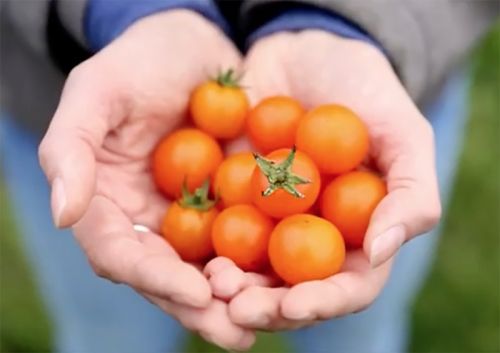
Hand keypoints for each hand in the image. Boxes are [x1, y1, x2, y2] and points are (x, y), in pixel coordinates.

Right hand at [38, 10, 253, 349]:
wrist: (193, 46)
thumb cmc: (139, 60)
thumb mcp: (97, 90)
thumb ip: (69, 149)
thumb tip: (62, 215)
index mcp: (107, 205)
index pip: (122, 254)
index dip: (154, 278)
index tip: (195, 291)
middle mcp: (147, 222)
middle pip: (167, 277)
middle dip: (201, 307)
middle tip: (238, 330)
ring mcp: (188, 217)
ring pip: (207, 268)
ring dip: (236, 298)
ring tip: (270, 316)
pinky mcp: (227, 205)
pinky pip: (243, 239)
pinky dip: (261, 262)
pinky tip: (290, 278)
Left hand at [209, 30, 440, 330]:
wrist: (306, 52)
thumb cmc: (364, 90)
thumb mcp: (402, 131)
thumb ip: (409, 192)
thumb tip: (381, 250)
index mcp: (357, 235)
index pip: (346, 287)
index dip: (322, 303)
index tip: (293, 305)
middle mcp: (311, 237)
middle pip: (291, 290)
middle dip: (265, 306)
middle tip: (235, 307)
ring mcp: (269, 221)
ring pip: (249, 269)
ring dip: (229, 285)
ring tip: (212, 281)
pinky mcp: (232, 198)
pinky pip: (215, 227)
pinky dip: (203, 243)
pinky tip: (188, 247)